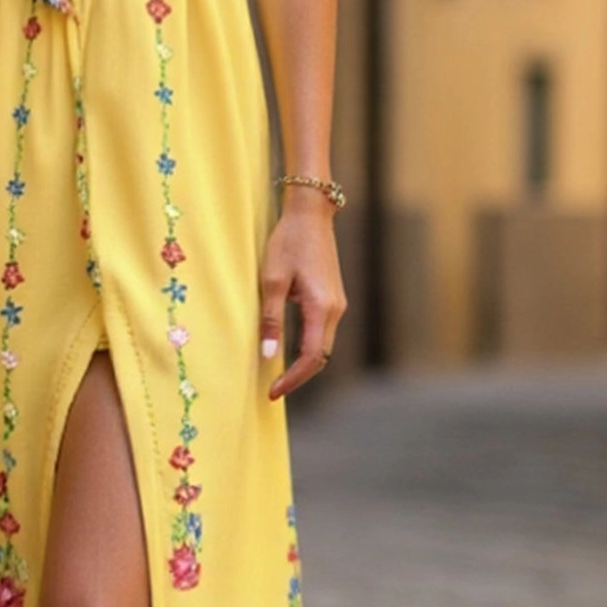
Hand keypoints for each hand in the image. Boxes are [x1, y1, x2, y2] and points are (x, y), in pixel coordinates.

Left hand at [259, 189, 346, 399]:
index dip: (293, 379)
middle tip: (274, 389)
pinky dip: (308, 348)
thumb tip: (269, 354)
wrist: (311, 215)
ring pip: (323, 346)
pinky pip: (322, 332)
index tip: (274, 391)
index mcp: (322, 307)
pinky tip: (290, 351)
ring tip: (279, 375)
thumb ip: (271, 319)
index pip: (312, 357)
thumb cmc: (288, 243)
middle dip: (300, 376)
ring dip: (304, 363)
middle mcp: (336, 310)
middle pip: (321, 357)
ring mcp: (338, 304)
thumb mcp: (272, 280)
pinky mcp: (333, 298)